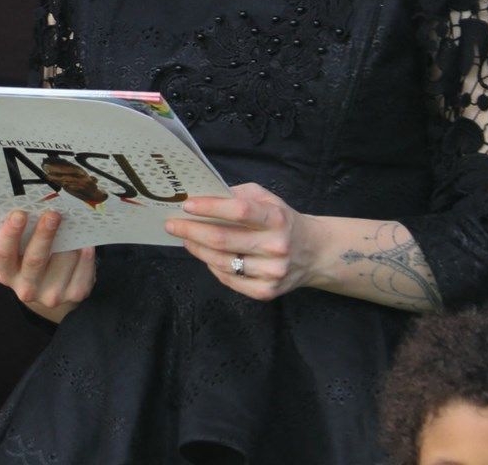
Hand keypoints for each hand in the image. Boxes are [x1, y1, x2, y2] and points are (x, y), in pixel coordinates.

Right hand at [0, 209, 95, 322]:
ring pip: (64, 260)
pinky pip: (84, 269)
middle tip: (52, 214)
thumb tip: (36, 206)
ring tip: (73, 224)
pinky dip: (86, 254)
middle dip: (44, 235)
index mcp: (7, 274)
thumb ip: (22, 235)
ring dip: (70, 240)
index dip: (10, 234)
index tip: (19, 214)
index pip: (3, 254)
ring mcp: (52, 295)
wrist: (52, 292)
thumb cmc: (32, 259)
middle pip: (35, 260)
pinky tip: (85, 243)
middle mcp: (26, 289)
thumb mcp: (20, 251)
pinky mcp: (75, 294)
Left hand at [165, 182, 314, 300]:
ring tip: (185, 238)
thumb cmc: (283, 221)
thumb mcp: (268, 199)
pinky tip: (205, 255)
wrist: (315, 252)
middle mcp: (276, 246)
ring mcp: (272, 272)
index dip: (210, 207)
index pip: (239, 211)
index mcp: (277, 218)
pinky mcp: (266, 291)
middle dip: (191, 230)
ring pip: (222, 262)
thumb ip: (239, 195)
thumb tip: (204, 196)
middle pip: (223, 240)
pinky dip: (212, 266)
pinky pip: (229, 280)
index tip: (187, 205)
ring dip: (197, 249)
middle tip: (172, 224)